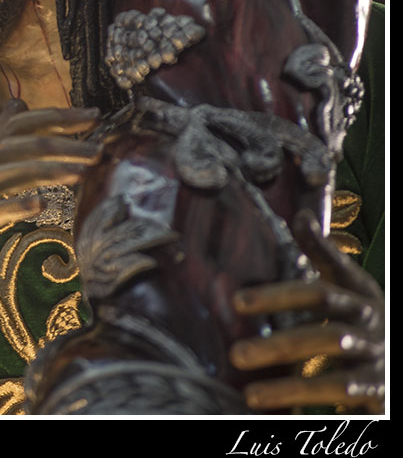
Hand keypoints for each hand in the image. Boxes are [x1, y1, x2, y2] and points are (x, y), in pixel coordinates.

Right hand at [0, 101, 100, 335]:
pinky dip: (11, 206)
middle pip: (9, 145)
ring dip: (43, 170)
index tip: (90, 117)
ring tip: (80, 171)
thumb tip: (16, 110)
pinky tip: (40, 205)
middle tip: (98, 140)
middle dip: (57, 140)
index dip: (49, 119)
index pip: (9, 129)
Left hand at [230, 209, 383, 412]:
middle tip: (236, 355)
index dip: (283, 291)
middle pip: (325, 326)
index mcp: (363, 296)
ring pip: (334, 370)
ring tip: (250, 393)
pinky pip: (342, 394)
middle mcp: (374, 323)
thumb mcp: (352, 288)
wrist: (400, 366)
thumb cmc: (369, 323)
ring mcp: (381, 357)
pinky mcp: (381, 390)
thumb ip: (324, 257)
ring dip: (290, 382)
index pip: (323, 287)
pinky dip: (306, 399)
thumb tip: (299, 216)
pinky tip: (273, 406)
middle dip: (280, 340)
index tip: (239, 301)